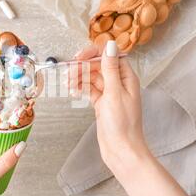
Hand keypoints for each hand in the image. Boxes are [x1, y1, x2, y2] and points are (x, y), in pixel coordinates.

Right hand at [70, 42, 195, 195]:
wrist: (121, 151)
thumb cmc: (122, 125)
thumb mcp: (115, 93)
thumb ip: (110, 68)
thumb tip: (110, 45)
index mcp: (127, 78)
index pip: (110, 56)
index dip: (94, 53)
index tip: (79, 57)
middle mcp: (119, 83)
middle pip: (99, 65)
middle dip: (83, 67)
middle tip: (69, 72)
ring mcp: (110, 94)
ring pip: (92, 77)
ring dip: (79, 77)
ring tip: (68, 83)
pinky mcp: (101, 103)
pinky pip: (89, 90)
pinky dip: (80, 88)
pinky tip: (72, 90)